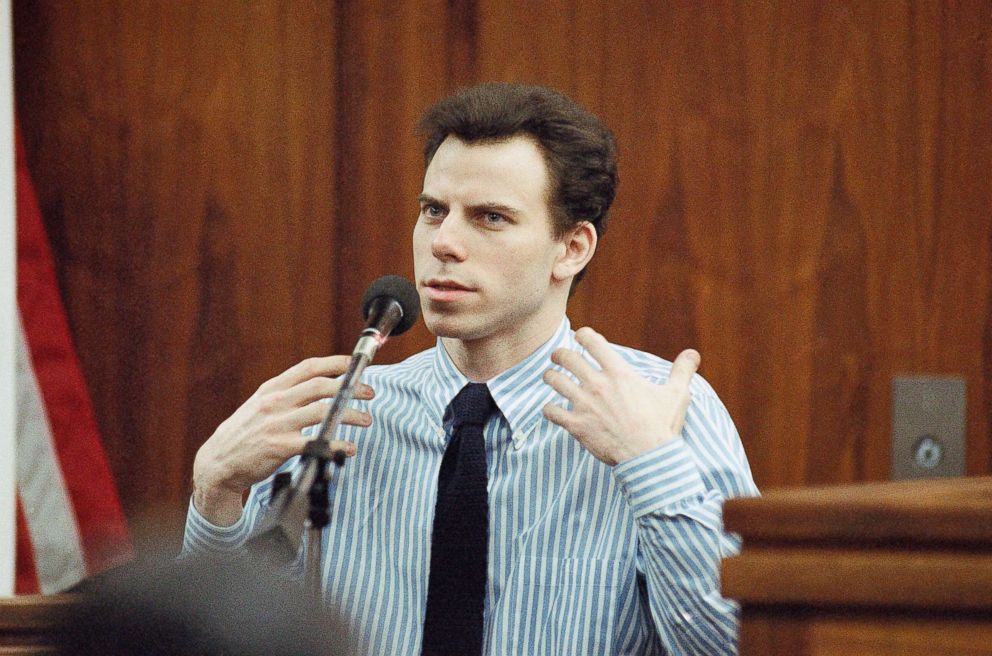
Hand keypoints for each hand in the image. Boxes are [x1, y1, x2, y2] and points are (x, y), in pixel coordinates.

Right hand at [192, 356, 373, 524]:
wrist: (218, 462)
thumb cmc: (244, 433)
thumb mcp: (260, 405)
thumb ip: (286, 394)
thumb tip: (319, 384)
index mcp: (272, 388)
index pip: (309, 367)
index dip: (336, 363)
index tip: (356, 364)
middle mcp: (275, 402)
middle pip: (321, 386)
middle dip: (351, 387)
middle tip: (370, 393)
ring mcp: (277, 424)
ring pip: (323, 412)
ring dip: (351, 414)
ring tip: (366, 420)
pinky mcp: (280, 447)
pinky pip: (316, 443)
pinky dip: (337, 445)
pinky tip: (349, 448)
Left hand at [542, 327, 699, 465]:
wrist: (649, 458)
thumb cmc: (662, 426)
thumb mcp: (676, 394)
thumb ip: (682, 371)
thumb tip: (693, 354)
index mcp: (618, 373)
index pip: (592, 342)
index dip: (583, 335)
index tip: (581, 337)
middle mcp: (597, 384)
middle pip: (567, 357)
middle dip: (559, 354)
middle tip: (559, 357)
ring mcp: (584, 404)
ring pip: (554, 381)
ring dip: (550, 377)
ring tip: (550, 377)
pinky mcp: (576, 425)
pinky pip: (552, 412)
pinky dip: (549, 409)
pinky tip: (551, 409)